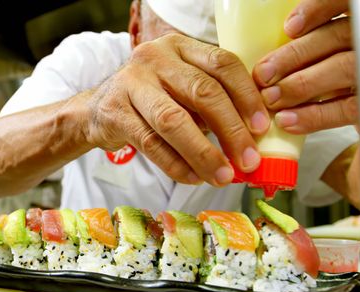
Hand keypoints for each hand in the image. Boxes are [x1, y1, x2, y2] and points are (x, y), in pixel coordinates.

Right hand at [84, 33, 269, 186]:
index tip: (262, 127)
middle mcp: (154, 58)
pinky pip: (151, 143)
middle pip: (202, 92)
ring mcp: (131, 83)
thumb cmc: (151, 100)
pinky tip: (193, 177)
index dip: (247, 96)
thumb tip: (252, 138)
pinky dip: (175, 164)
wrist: (96, 110)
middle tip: (248, 161)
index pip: (222, 63)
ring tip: (223, 176)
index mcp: (179, 46)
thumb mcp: (180, 87)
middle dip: (231, 130)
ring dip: (203, 153)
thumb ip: (211, 101)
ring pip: (174, 120)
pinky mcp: (115, 112)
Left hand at [253, 0, 356, 133]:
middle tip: (263, 74)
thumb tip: (265, 59)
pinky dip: (313, 115)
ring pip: (342, 68)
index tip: (289, 28)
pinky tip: (288, 120)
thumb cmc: (331, 77)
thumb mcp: (322, 55)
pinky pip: (346, 108)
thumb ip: (306, 48)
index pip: (343, 3)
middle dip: (294, 55)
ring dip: (300, 84)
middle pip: (336, 37)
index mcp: (357, 23)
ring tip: (271, 97)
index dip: (318, 9)